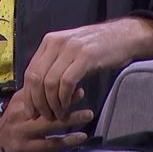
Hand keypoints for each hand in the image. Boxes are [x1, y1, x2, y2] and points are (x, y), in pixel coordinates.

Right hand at [0, 87, 91, 151]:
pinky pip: (51, 144)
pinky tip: (81, 137)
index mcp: (20, 102)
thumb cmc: (13, 119)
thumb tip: (60, 77)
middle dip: (65, 99)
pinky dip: (67, 140)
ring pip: (50, 125)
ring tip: (88, 114)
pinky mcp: (29, 148)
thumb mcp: (19, 102)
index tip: (72, 78)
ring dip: (70, 119)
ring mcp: (24, 133)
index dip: (57, 85)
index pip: (38, 91)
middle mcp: (21, 117)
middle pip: (45, 106)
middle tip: (83, 92)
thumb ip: (35, 92)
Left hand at [23, 16, 152, 120]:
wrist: (124, 36)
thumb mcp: (70, 51)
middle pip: (36, 78)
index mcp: (50, 41)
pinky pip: (67, 82)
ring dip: (52, 104)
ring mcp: (71, 48)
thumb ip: (54, 65)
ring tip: (58, 115)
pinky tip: (67, 107)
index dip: (28, 94)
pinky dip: (64, 99)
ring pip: (50, 82)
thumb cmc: (98, 47)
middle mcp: (56, 42)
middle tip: (43, 116)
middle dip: (37, 102)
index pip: (30, 71)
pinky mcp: (86, 57)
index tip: (31, 111)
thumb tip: (38, 91)